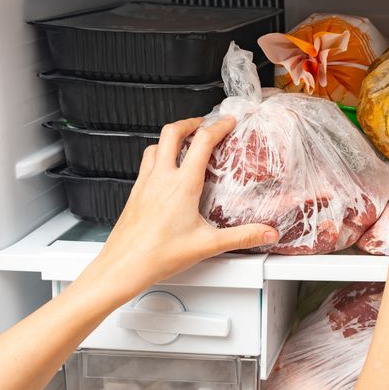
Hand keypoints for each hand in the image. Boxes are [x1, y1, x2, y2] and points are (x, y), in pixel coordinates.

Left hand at [91, 116, 277, 302]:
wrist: (123, 266)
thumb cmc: (158, 255)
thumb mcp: (208, 245)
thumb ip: (242, 237)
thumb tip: (265, 232)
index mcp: (182, 185)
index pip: (202, 142)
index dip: (218, 127)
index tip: (228, 123)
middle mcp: (161, 178)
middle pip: (172, 132)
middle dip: (190, 122)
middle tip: (203, 124)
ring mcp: (145, 184)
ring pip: (155, 145)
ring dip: (171, 138)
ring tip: (184, 142)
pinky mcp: (135, 193)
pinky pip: (146, 164)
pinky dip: (158, 156)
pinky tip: (165, 171)